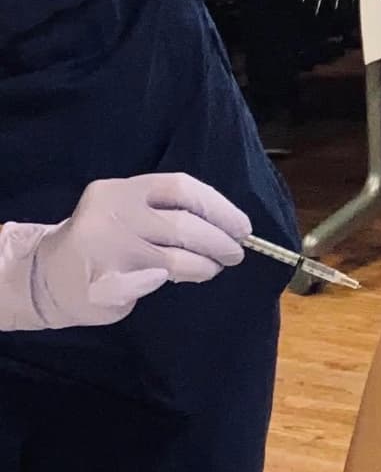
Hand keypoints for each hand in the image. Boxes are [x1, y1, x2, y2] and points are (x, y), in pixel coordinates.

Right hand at [0, 174, 250, 331]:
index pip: (182, 188)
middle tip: (235, 254)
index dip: (219, 208)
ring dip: (203, 266)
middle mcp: (112, 213)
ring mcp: (104, 248)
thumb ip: (169, 213)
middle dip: (219, 242)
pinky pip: (150, 283)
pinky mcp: (100, 281)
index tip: (243, 228)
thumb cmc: (106, 242)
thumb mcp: (132, 213)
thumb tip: (229, 229)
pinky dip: (169, 281)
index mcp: (124, 190)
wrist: (47, 277)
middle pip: (183, 225)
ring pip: (174, 258)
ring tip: (211, 269)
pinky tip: (172, 280)